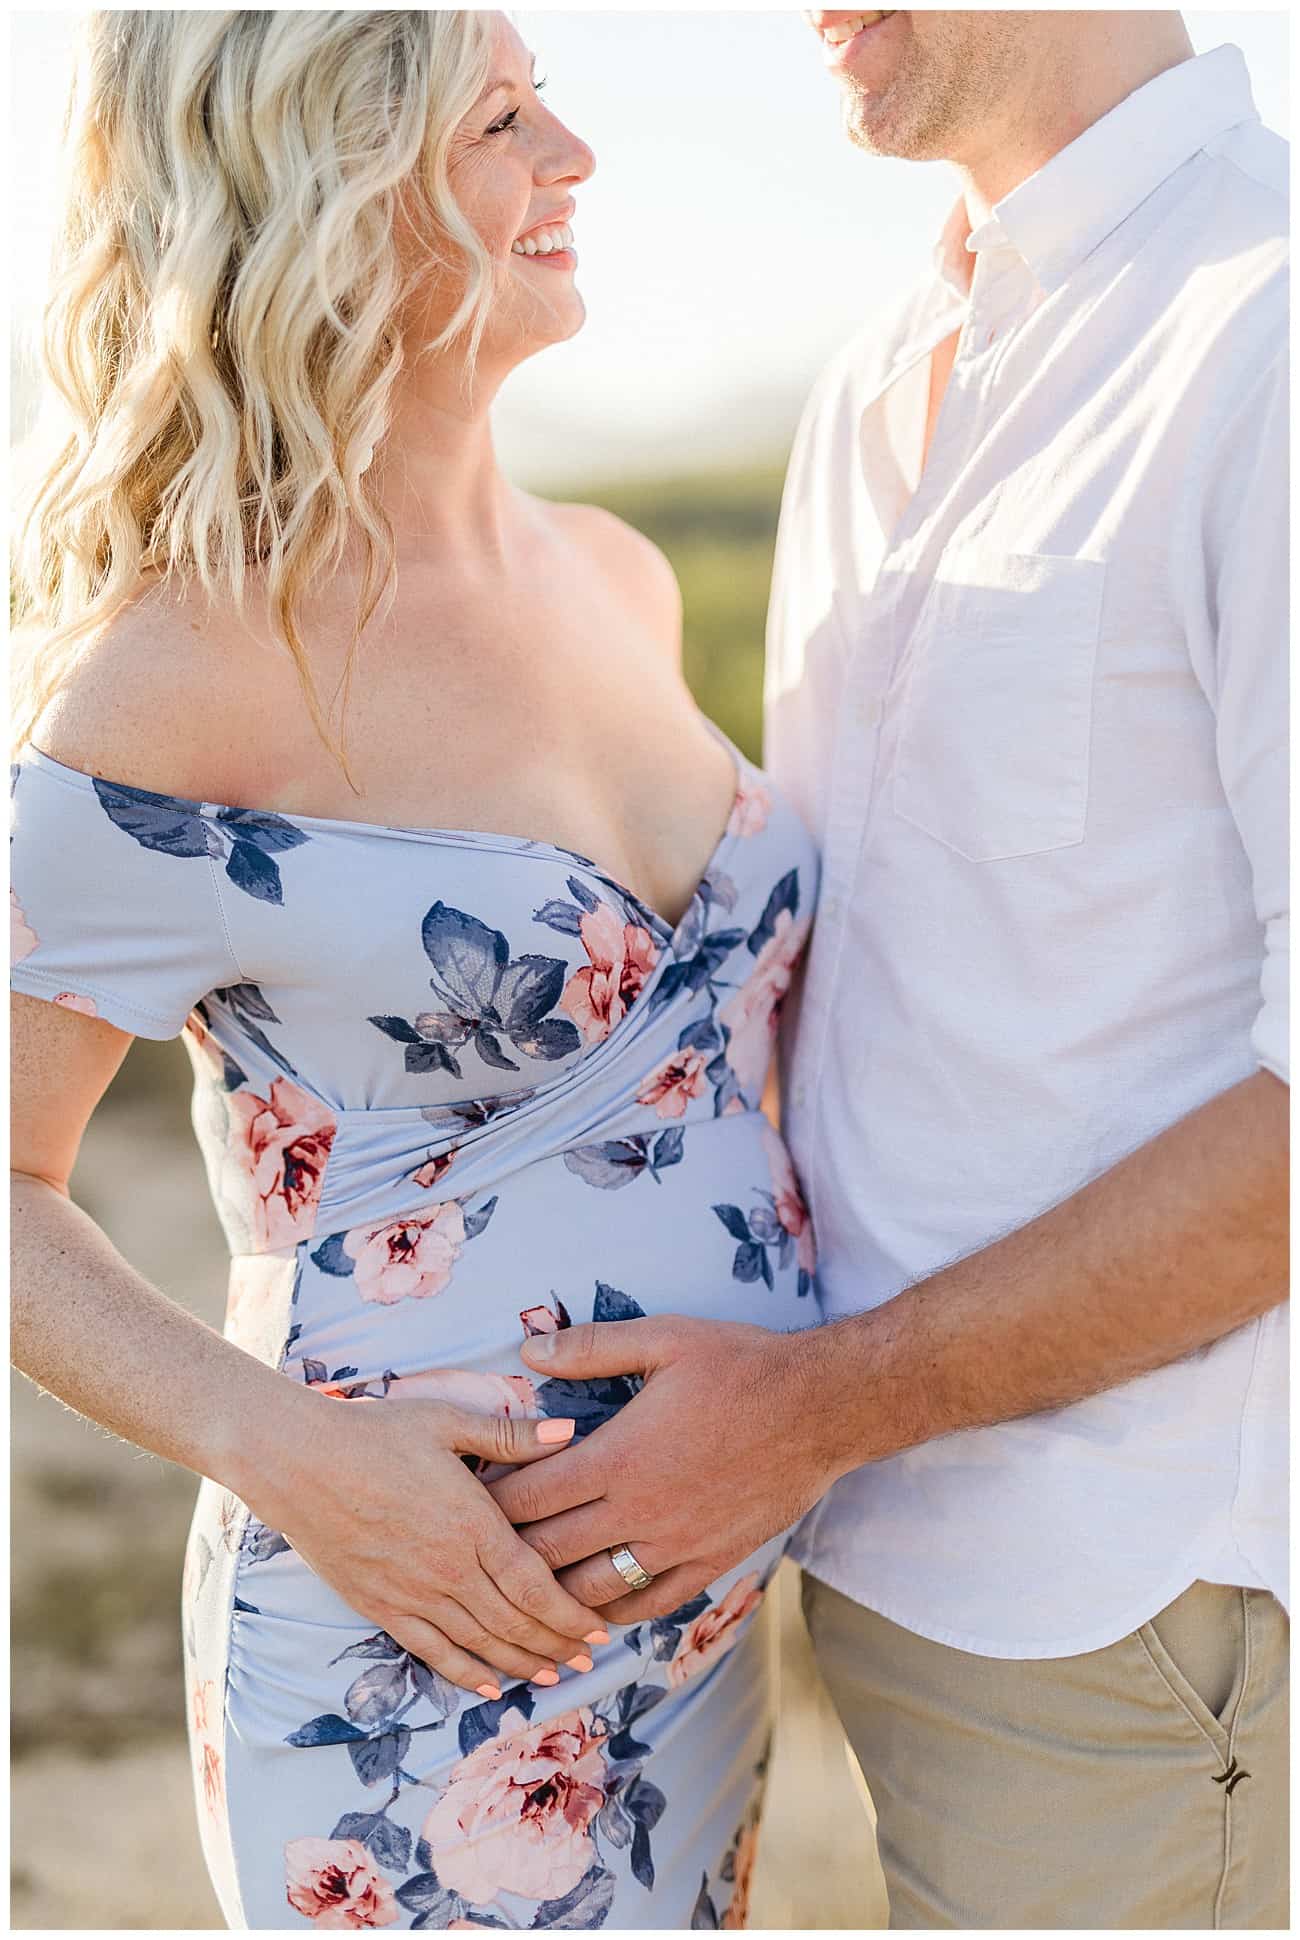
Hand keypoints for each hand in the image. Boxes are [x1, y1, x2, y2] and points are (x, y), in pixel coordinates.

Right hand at [243, 1387, 608, 1695]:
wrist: (297, 1461)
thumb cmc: (373, 1433)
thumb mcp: (446, 1421)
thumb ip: (509, 1435)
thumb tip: (568, 1432)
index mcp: (471, 1523)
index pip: (535, 1585)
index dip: (571, 1613)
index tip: (601, 1627)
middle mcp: (447, 1569)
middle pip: (515, 1623)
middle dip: (558, 1645)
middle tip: (590, 1659)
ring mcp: (412, 1594)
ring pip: (479, 1644)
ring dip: (521, 1665)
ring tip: (555, 1677)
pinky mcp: (380, 1607)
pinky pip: (432, 1652)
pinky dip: (465, 1674)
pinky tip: (489, 1686)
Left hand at [487, 1316, 843, 1621]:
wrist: (821, 1408)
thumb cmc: (741, 1366)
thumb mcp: (665, 1338)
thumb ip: (593, 1347)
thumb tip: (530, 1349)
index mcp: (619, 1456)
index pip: (530, 1496)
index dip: (488, 1504)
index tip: (463, 1503)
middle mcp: (640, 1511)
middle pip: (547, 1553)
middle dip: (505, 1555)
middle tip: (475, 1553)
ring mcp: (675, 1544)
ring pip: (591, 1592)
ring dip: (550, 1593)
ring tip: (520, 1589)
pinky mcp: (709, 1563)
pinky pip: (648, 1604)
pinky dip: (611, 1613)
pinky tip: (591, 1610)